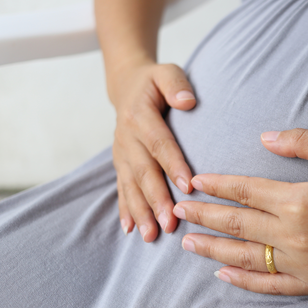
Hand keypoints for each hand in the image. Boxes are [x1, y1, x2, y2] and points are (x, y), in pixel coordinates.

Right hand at [110, 62, 195, 241]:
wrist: (127, 86)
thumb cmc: (154, 82)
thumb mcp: (167, 72)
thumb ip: (176, 84)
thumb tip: (188, 101)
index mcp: (140, 116)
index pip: (160, 144)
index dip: (173, 164)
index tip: (188, 186)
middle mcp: (127, 138)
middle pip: (144, 172)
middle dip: (156, 199)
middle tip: (170, 223)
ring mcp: (121, 154)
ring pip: (131, 186)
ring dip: (141, 211)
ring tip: (152, 235)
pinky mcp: (120, 164)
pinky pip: (121, 189)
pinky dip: (126, 210)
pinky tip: (131, 229)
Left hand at [173, 129, 307, 294]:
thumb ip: (301, 142)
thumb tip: (263, 137)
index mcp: (300, 200)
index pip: (245, 191)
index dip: (217, 185)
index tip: (194, 181)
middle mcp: (296, 235)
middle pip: (237, 224)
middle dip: (204, 216)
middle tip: (177, 210)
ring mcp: (305, 264)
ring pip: (247, 258)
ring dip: (214, 249)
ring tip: (187, 242)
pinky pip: (272, 286)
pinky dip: (245, 281)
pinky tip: (224, 273)